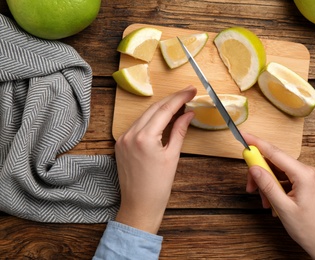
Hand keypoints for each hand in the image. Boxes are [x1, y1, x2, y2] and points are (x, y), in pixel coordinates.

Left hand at [114, 86, 196, 233]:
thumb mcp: (172, 156)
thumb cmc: (158, 186)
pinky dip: (151, 119)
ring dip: (162, 108)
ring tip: (179, 105)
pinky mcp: (120, 144)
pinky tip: (162, 118)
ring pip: (145, 115)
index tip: (191, 90)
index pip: (165, 110)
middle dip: (172, 99)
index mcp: (144, 138)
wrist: (139, 205)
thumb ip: (179, 131)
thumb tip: (188, 114)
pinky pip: (138, 125)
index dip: (180, 98)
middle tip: (188, 93)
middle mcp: (130, 134)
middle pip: (154, 108)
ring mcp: (122, 138)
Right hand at [243, 132, 314, 259]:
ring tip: (264, 202)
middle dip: (259, 174)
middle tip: (250, 188)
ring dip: (266, 184)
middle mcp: (307, 171)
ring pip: (277, 172)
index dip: (257, 143)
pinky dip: (274, 188)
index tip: (243, 135)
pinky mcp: (305, 184)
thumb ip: (267, 185)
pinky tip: (271, 202)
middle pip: (274, 162)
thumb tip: (254, 168)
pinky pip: (284, 179)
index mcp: (304, 174)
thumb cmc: (310, 229)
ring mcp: (307, 177)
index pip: (275, 152)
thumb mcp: (283, 208)